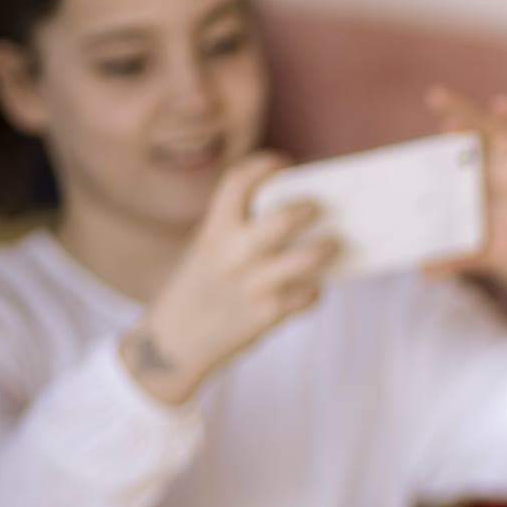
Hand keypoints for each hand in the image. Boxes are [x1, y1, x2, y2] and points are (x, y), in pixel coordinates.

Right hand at [123, 154, 340, 405]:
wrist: (171, 343)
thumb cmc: (199, 290)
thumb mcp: (208, 251)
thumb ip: (240, 234)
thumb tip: (299, 219)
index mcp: (213, 231)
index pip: (237, 183)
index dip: (263, 167)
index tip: (283, 163)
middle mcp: (232, 254)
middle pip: (283, 219)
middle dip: (308, 209)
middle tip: (319, 207)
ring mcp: (252, 285)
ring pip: (305, 259)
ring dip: (325, 249)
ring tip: (335, 244)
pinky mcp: (267, 314)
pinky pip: (307, 295)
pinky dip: (315, 291)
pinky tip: (314, 288)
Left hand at [427, 88, 506, 343]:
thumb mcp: (491, 256)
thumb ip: (460, 257)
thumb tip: (423, 269)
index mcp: (497, 178)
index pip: (470, 149)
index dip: (454, 137)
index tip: (440, 128)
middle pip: (495, 129)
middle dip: (468, 114)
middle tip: (436, 97)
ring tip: (499, 105)